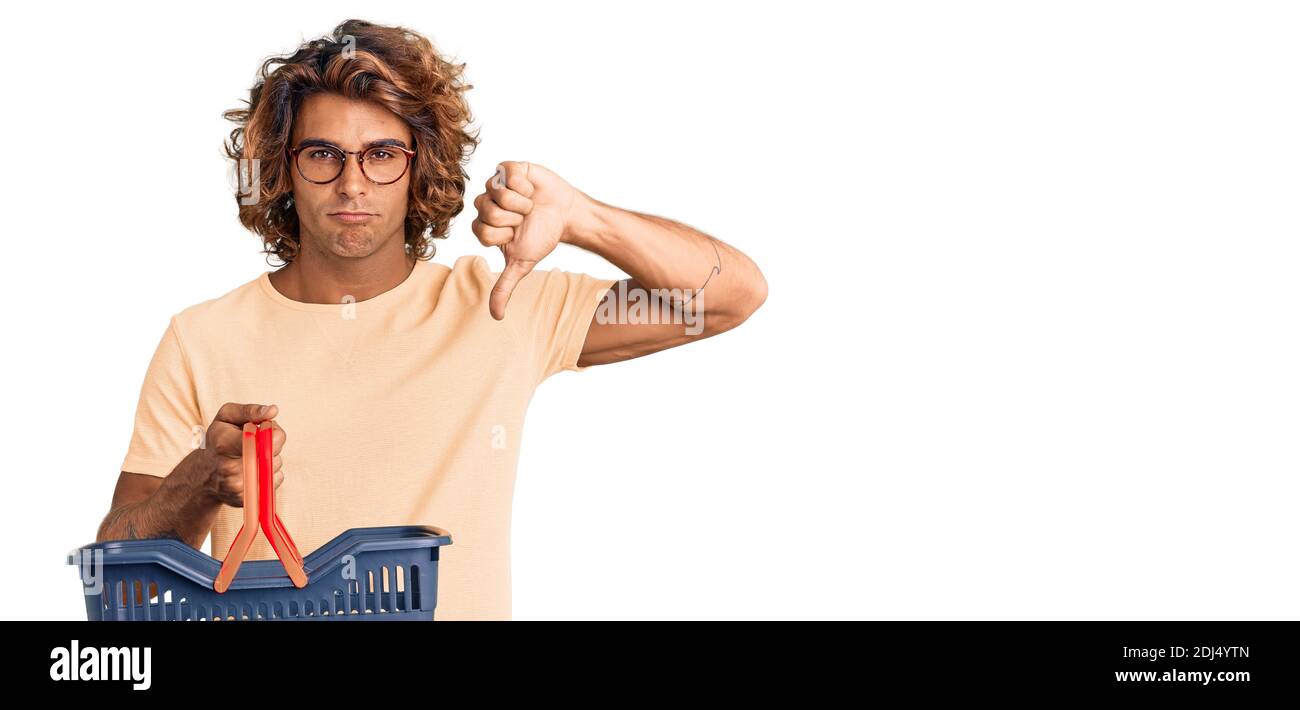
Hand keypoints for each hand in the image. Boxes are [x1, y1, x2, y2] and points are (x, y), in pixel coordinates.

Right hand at [199, 402, 285, 506]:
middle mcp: (229, 468)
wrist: (203, 473)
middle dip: (272, 442)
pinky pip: (275, 480)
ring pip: (275, 466)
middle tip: (260, 439)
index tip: (265, 429)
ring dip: (271, 457)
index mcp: (223, 444)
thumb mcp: (227, 417)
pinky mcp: (245, 499)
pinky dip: (271, 472)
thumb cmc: (219, 439)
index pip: (256, 440)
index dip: (268, 433)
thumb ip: (250, 411)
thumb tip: (273, 410)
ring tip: (254, 454)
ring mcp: (237, 486)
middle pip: (271, 453)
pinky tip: (256, 468)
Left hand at [471, 161, 579, 319]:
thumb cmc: (542, 237)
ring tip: (529, 205)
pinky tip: (530, 189)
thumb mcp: (522, 264)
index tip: (517, 234)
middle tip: (524, 218)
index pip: (481, 231)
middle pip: (487, 211)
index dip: (504, 234)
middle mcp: (485, 204)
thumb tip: (496, 317)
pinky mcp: (508, 168)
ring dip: (520, 203)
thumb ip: (504, 287)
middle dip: (513, 218)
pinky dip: (523, 185)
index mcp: (484, 226)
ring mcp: (496, 184)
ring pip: (496, 192)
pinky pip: (506, 173)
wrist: (566, 216)